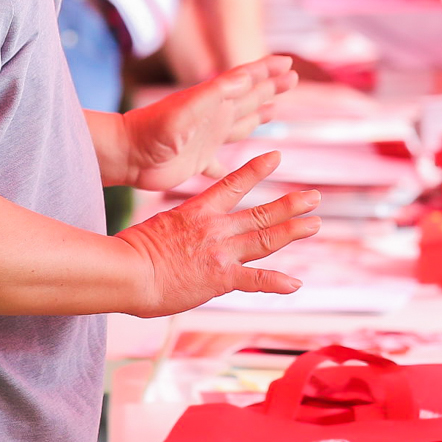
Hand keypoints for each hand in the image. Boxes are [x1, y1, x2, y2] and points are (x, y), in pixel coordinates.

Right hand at [116, 150, 321, 315]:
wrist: (127, 271)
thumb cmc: (130, 251)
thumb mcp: (158, 226)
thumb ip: (178, 226)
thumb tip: (178, 230)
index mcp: (198, 211)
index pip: (233, 183)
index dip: (256, 169)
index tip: (276, 157)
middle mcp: (216, 228)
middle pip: (262, 213)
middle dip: (291, 204)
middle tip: (314, 197)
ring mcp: (221, 252)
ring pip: (267, 239)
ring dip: (294, 230)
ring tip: (315, 223)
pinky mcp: (221, 278)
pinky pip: (256, 280)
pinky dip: (278, 282)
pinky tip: (296, 284)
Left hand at [117, 55, 297, 190]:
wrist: (125, 156)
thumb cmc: (152, 131)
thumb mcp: (186, 109)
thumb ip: (216, 93)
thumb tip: (247, 76)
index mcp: (215, 102)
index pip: (246, 80)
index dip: (267, 71)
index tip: (288, 62)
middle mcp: (214, 118)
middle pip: (249, 99)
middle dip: (270, 88)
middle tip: (292, 78)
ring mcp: (205, 139)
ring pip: (239, 126)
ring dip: (256, 117)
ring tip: (272, 110)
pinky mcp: (196, 162)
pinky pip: (219, 163)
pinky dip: (229, 165)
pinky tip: (233, 168)